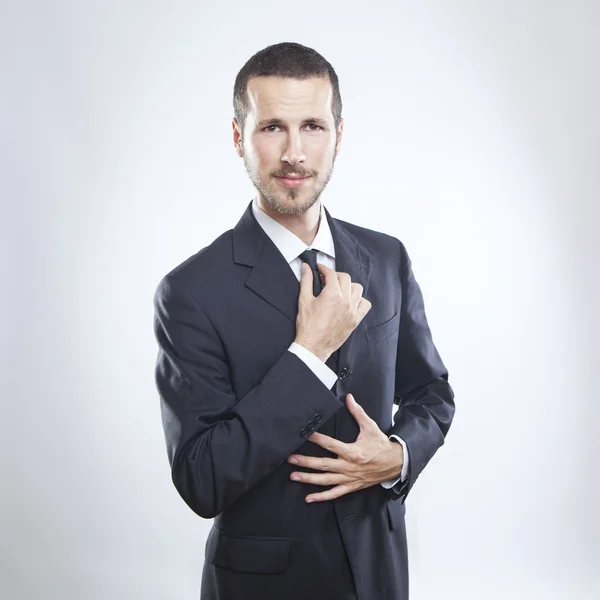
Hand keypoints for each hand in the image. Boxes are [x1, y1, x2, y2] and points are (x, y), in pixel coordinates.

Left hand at [287, 393, 403, 502]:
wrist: (395, 463)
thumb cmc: (381, 446)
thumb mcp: (370, 427)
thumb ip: (358, 412)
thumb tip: (349, 398)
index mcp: (353, 452)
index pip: (330, 444)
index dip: (316, 439)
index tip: (305, 435)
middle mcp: (349, 466)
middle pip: (323, 465)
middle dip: (306, 462)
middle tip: (291, 459)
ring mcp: (349, 478)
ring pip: (326, 480)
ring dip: (309, 479)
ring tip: (294, 476)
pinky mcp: (351, 486)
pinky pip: (334, 493)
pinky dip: (321, 497)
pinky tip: (309, 498)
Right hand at [295, 263, 370, 361]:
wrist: (313, 346)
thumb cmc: (308, 327)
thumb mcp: (304, 300)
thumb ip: (306, 281)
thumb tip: (306, 269)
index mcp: (332, 295)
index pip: (331, 274)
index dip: (324, 269)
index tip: (320, 270)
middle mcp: (345, 301)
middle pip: (345, 278)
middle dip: (335, 276)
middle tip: (326, 279)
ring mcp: (352, 311)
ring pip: (357, 288)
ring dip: (348, 285)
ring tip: (338, 289)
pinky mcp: (355, 320)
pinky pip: (365, 304)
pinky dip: (359, 300)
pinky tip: (350, 301)